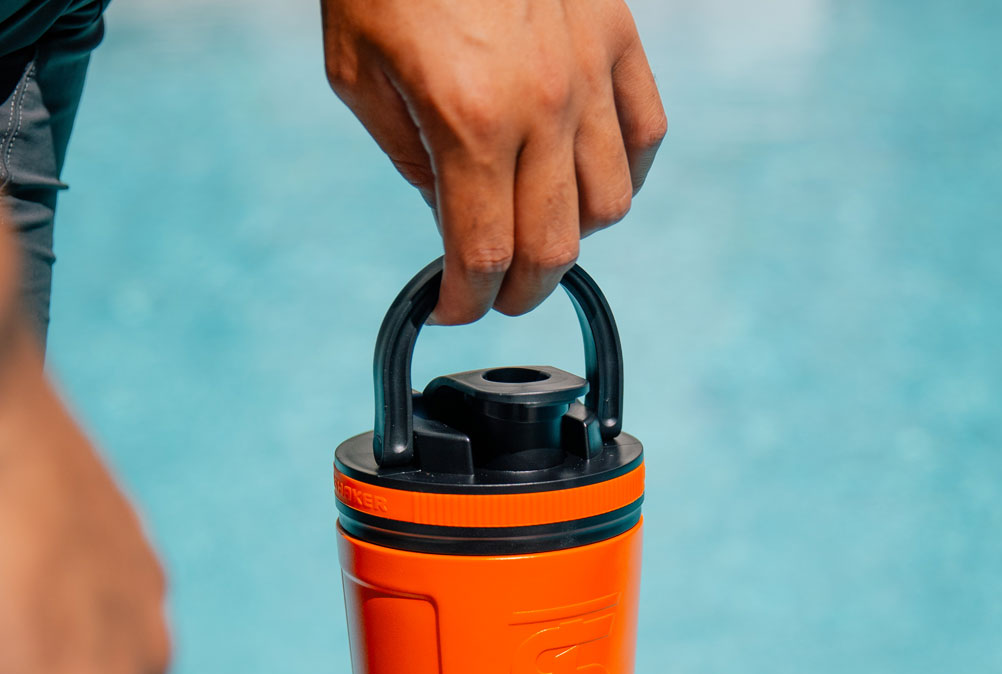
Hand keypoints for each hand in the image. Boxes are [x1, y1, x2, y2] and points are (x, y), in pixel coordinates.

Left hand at [323, 0, 666, 323]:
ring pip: (609, 206)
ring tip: (537, 232)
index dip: (466, 301)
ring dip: (572, 239)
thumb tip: (447, 213)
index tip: (452, 308)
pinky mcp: (616, 36)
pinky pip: (644, 136)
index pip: (483, 255)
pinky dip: (622, 176)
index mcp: (466, 120)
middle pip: (553, 249)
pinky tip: (586, 179)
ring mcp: (588, 71)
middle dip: (519, 291)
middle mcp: (540, 106)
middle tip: (495, 294)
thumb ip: (407, 157)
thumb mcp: (357, 72)